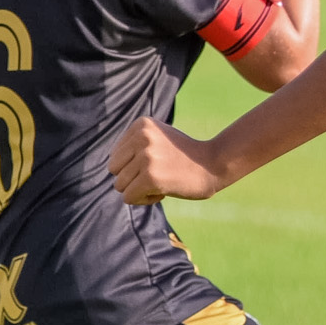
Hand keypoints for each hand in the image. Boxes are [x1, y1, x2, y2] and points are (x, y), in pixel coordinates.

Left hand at [108, 118, 225, 204]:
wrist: (214, 165)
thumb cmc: (185, 155)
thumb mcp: (159, 137)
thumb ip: (134, 145)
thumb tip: (111, 165)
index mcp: (141, 124)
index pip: (116, 155)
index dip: (133, 165)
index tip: (157, 163)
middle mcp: (141, 137)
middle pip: (114, 170)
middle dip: (132, 178)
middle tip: (157, 175)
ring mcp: (146, 157)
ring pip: (120, 185)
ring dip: (139, 190)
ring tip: (162, 182)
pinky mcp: (150, 177)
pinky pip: (129, 197)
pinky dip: (144, 200)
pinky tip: (163, 192)